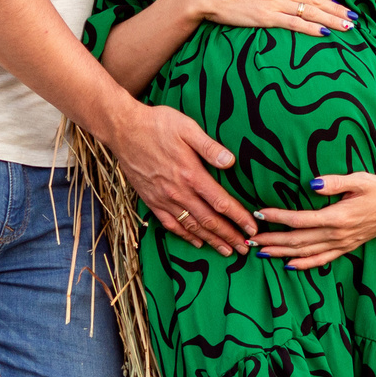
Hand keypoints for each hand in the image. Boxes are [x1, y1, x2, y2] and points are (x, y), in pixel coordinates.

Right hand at [108, 101, 256, 255]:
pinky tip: (196, 242)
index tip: (252, 229)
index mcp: (191, 174)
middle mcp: (179, 192)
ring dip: (211, 240)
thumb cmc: (156, 125)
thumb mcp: (187, 127)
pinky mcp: (151, 201)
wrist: (123, 130)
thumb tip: (231, 162)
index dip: (238, 218)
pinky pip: (170, 224)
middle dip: (229, 236)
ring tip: (227, 251)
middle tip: (245, 249)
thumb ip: (209, 147)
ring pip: (192, 227)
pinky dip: (185, 236)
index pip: (221, 203)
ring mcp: (164, 199)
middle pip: (209, 221)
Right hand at [181, 0, 354, 35]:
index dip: (328, 0)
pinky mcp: (267, 16)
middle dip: (338, 11)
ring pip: (311, 12)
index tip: (340, 7)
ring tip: (348, 27)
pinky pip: (295, 23)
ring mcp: (276, 1)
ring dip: (332, 20)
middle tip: (355, 19)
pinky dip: (312, 28)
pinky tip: (325, 33)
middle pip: (316, 1)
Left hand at [253, 171, 375, 269]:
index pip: (300, 219)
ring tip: (260, 253)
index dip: (278, 218)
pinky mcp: (347, 247)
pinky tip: (288, 265)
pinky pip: (322, 260)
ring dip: (282, 254)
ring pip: (306, 253)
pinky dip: (304, 265)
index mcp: (339, 217)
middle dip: (272, 240)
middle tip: (249, 239)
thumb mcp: (359, 179)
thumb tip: (311, 184)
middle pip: (298, 241)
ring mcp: (343, 244)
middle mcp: (338, 234)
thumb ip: (334, 182)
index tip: (259, 213)